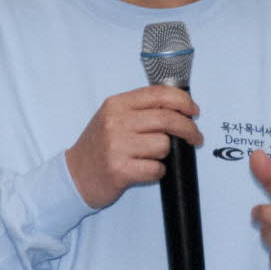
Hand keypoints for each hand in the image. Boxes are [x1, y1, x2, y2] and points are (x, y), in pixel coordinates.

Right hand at [66, 85, 202, 208]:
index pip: (159, 94)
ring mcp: (117, 146)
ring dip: (165, 153)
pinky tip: (145, 170)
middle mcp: (116, 122)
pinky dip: (157, 171)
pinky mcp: (120, 170)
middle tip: (195, 137)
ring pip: (163, 145)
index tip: (194, 111)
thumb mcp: (113, 117)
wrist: (75, 175)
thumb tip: (179, 108)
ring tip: (150, 156)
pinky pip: (156, 168)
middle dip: (188, 128)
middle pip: (167, 118)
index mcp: (116, 104)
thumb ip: (140, 108)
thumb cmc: (99, 146)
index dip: (183, 101)